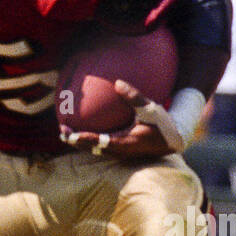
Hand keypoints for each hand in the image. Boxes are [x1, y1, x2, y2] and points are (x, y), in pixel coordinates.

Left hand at [60, 80, 182, 160]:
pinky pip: (102, 146)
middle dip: (76, 141)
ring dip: (82, 142)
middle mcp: (121, 151)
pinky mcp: (123, 151)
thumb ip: (134, 96)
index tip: (70, 134)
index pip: (99, 141)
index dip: (83, 138)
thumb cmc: (162, 125)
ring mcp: (121, 153)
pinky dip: (91, 140)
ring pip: (96, 149)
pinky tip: (85, 130)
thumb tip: (117, 83)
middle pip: (93, 148)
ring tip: (67, 133)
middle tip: (62, 132)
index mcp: (125, 143)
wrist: (173, 140)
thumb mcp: (150, 109)